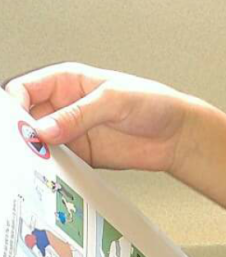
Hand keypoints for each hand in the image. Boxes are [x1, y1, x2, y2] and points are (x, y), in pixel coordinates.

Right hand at [5, 63, 204, 174]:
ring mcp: (71, 132)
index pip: (24, 89)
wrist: (177, 134)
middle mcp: (64, 106)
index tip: (18, 125)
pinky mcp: (82, 155)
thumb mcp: (114, 101)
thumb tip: (44, 130)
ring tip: (36, 165)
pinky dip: (53, 170)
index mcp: (66, 81)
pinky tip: (54, 175)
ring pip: (38, 143)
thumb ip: (78, 115)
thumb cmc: (153, 104)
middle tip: (23, 148)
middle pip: (25, 119)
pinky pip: (58, 163)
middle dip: (20, 134)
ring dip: (35, 154)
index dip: (14, 106)